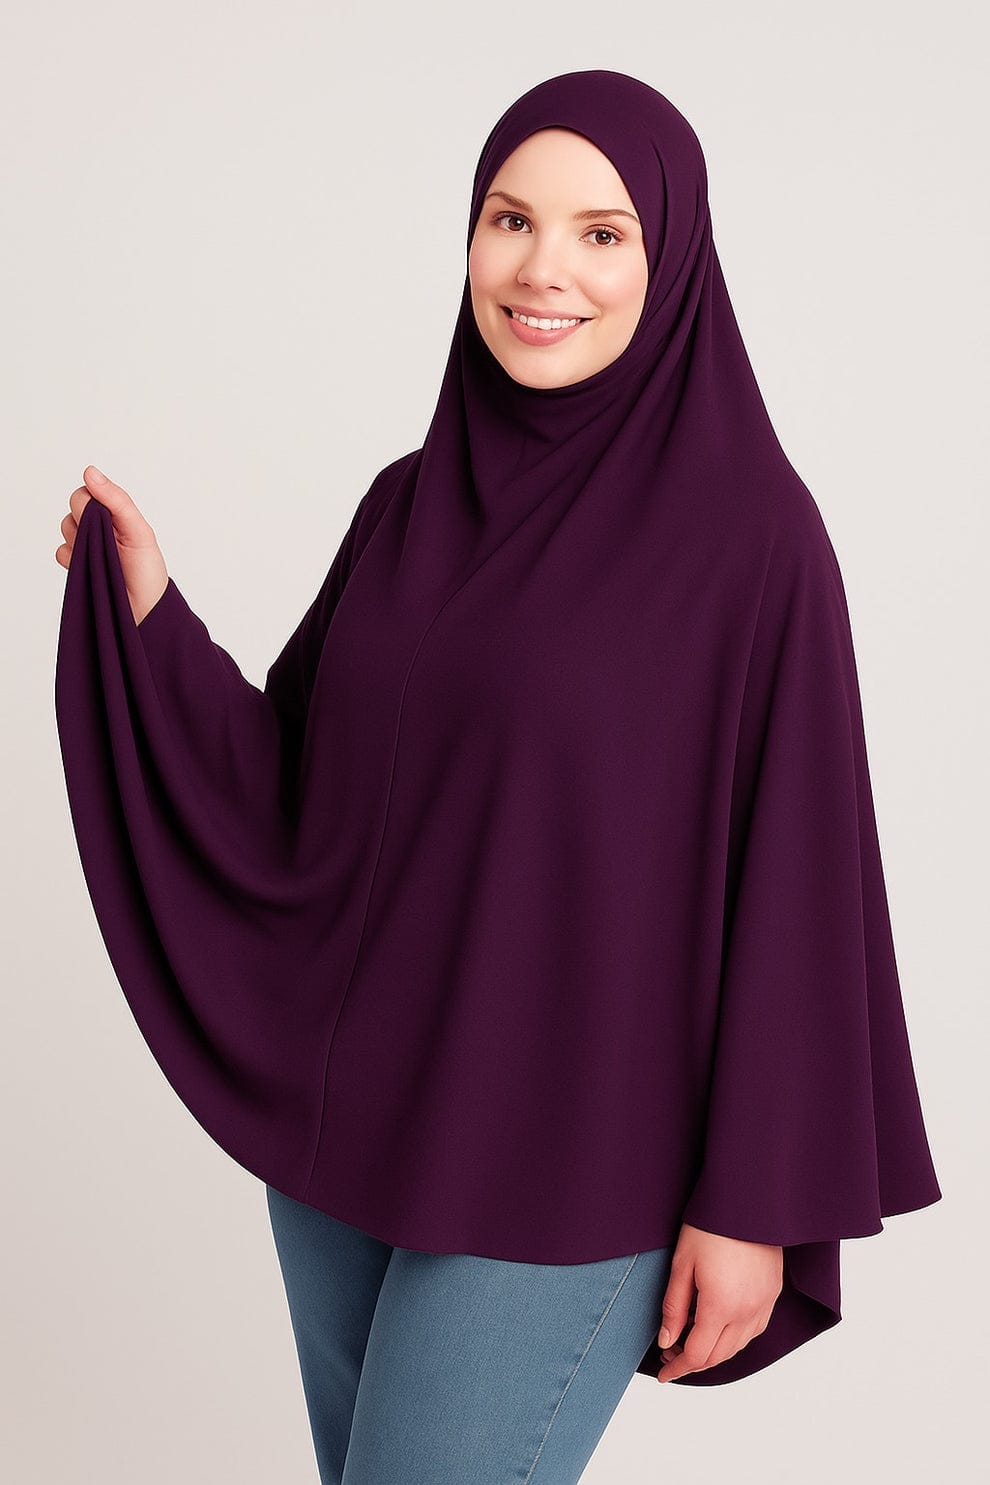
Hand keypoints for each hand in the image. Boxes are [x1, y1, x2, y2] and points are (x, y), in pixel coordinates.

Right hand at [56, 466, 168, 626]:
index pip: (88, 492)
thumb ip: (117, 500)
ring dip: (80, 542)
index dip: (92, 503)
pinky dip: (70, 560)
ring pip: (65, 527)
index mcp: (115, 513)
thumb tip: (89, 472)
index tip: (107, 519)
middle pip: (73, 506)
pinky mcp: (76, 565)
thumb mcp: (138, 531)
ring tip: (102, 558)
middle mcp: (99, 525)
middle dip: (86, 521)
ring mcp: (86, 545)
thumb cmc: (147, 570)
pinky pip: (60, 552)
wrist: (143, 610)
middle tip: (106, 542)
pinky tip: (89, 570)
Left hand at [655, 1222, 782, 1381]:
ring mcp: (763, 1305)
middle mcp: (746, 1313)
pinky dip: (734, 1339)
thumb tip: (666, 1341)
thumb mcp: (682, 1264)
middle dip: (691, 1361)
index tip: (663, 1373)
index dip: (677, 1367)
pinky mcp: (772, 1294)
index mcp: (721, 1307)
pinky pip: (754, 1330)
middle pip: (718, 1356)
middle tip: (669, 1354)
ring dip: (714, 1352)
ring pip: (738, 1347)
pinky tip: (720, 1328)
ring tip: (690, 1339)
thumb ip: (674, 1307)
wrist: (749, 1201)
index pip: (697, 1354)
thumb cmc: (711, 1226)